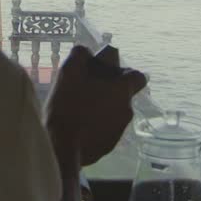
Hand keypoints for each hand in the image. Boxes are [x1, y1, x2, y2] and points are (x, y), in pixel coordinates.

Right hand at [45, 45, 146, 169]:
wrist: (62, 149)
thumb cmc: (67, 106)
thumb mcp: (68, 73)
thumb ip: (80, 55)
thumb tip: (85, 51)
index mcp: (122, 91)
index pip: (138, 76)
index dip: (124, 72)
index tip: (107, 73)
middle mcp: (127, 110)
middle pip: (123, 94)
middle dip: (108, 90)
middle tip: (86, 89)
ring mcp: (119, 131)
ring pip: (114, 112)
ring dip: (102, 108)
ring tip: (78, 109)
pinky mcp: (109, 146)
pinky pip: (106, 130)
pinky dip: (97, 125)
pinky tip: (78, 126)